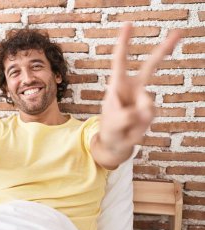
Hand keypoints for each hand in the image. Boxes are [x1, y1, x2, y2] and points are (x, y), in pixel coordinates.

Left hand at [100, 22, 180, 152]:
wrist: (115, 144)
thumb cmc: (110, 129)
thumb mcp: (113, 122)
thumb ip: (128, 114)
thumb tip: (146, 106)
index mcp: (117, 85)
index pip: (120, 61)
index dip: (124, 43)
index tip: (128, 25)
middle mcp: (132, 88)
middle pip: (150, 67)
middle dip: (164, 50)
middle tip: (179, 32)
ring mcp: (143, 99)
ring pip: (148, 104)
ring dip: (136, 118)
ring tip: (124, 125)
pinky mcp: (149, 110)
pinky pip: (149, 116)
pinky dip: (139, 126)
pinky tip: (132, 129)